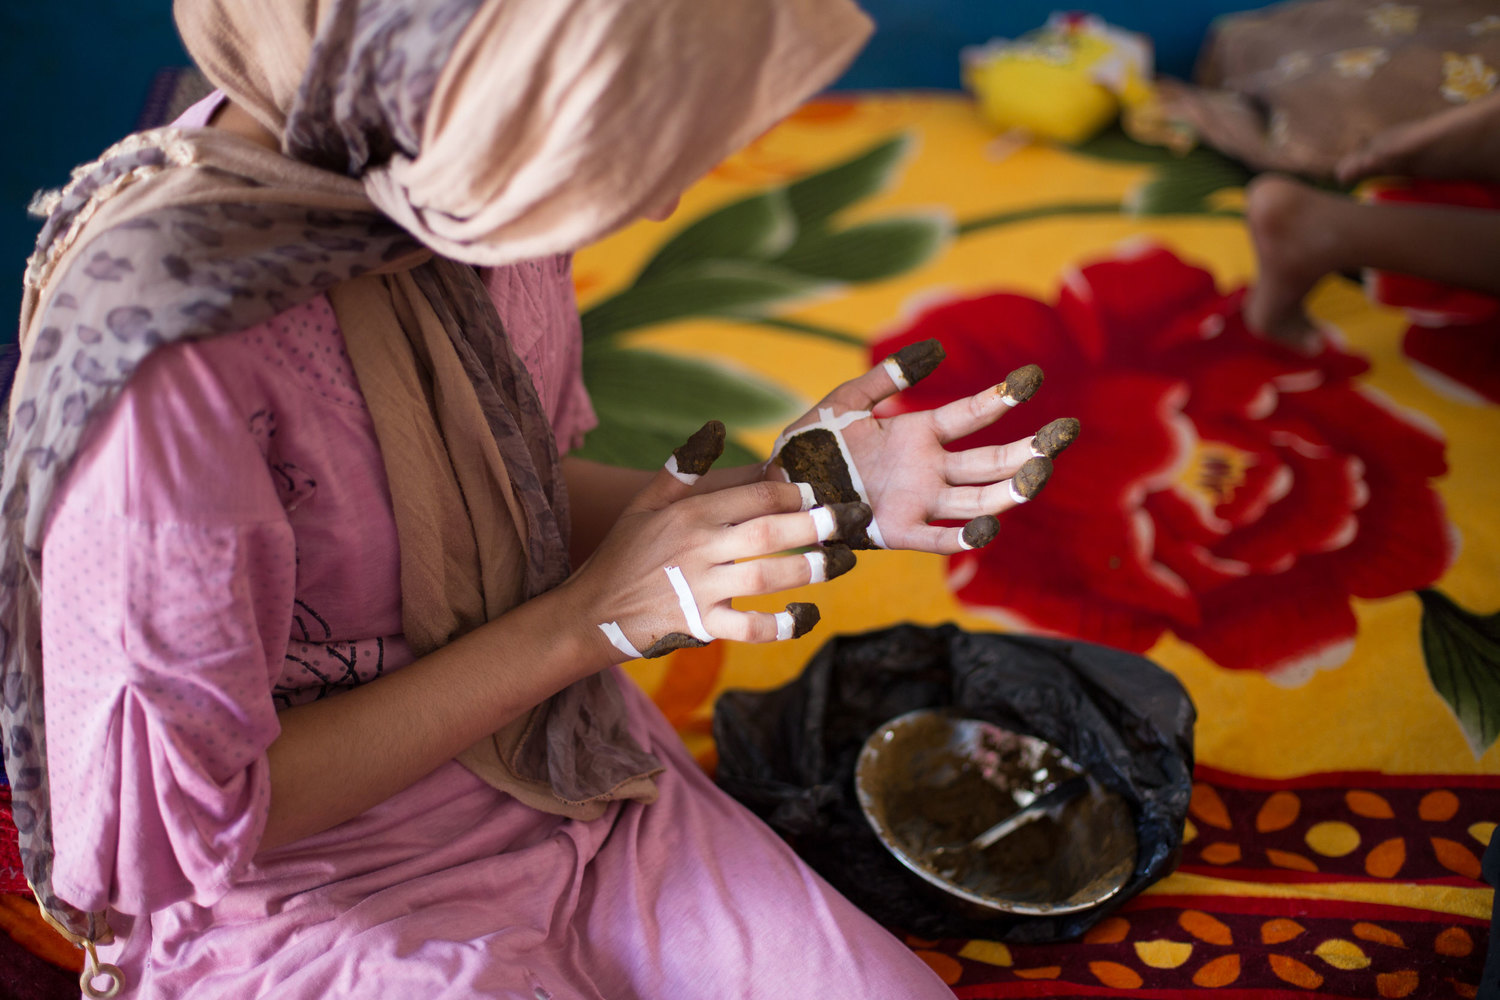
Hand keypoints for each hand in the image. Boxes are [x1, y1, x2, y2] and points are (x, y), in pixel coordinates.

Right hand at [573, 422, 865, 660]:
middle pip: (770, 532)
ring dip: (811, 569)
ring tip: (844, 561)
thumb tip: (715, 427)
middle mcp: (698, 549)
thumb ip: (683, 467)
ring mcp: (700, 589)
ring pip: (767, 576)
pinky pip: (750, 627)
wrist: (592, 611)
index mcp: (691, 514)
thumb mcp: (645, 503)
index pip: (755, 496)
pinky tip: (808, 615)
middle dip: (817, 524)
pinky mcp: (701, 625)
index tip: (822, 492)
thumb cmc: (624, 553)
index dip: (795, 492)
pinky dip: (782, 624)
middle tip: (854, 518)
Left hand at [767, 340, 1077, 554]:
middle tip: (1065, 432)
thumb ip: (889, 377)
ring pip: (978, 498)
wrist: (778, 489)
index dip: (1001, 397)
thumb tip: (937, 350)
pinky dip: (964, 536)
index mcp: (918, 434)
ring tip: (1041, 472)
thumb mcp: (848, 402)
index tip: (1032, 377)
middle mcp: (927, 470)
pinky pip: (939, 538)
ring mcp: (917, 501)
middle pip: (991, 461)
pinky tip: (989, 528)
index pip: (971, 414)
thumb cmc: (810, 445)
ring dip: (1011, 488)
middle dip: (1030, 448)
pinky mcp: (898, 532)